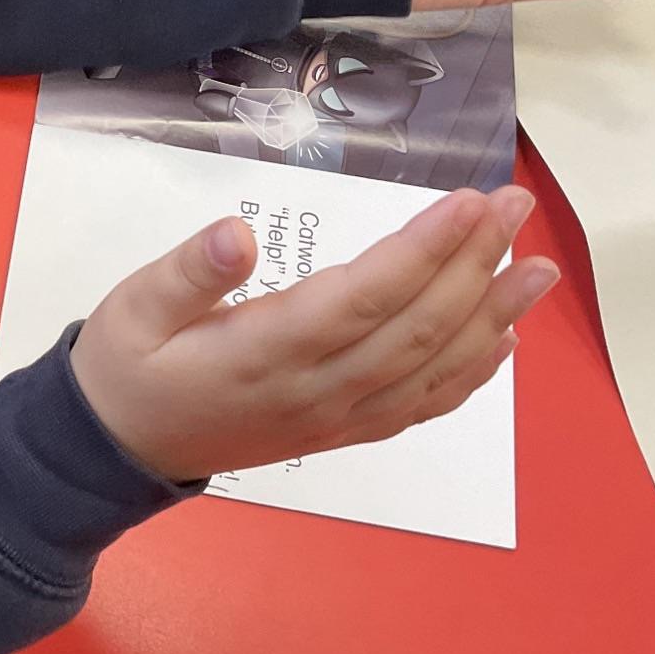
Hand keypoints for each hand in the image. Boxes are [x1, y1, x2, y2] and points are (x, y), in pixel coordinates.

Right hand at [71, 188, 553, 482]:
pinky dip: (469, 374)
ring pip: (430, 370)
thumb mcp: (133, 307)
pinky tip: (502, 338)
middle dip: (474, 264)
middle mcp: (315, 391)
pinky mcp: (340, 431)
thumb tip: (236, 234)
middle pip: (414, 328)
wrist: (115, 451)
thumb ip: (187, 273)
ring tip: (539, 268)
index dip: (423, 251)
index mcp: (265, 352)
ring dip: (492, 316)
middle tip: (514, 204)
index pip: (363, 298)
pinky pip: (419, 407)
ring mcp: (334, 417)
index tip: (468, 201)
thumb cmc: (126, 365)